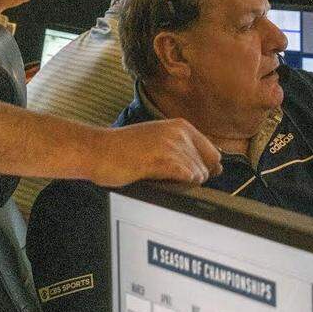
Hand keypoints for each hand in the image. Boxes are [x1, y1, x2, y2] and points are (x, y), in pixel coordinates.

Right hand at [88, 119, 221, 186]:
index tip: (189, 177)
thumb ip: (186, 151)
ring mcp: (172, 145)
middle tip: (168, 178)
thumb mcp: (160, 141)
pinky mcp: (162, 160)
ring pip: (198, 175)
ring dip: (183, 184)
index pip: (213, 153)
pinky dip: (178, 185)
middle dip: (194, 178)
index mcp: (182, 126)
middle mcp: (181, 133)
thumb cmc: (124, 150)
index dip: (205, 169)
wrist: (96, 150)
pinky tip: (160, 181)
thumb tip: (216, 169)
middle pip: (208, 167)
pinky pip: (187, 178)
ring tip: (160, 179)